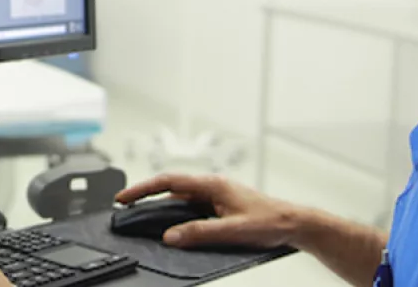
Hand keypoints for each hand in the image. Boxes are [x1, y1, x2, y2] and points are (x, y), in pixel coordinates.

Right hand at [115, 173, 304, 249]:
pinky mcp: (219, 206)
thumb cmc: (271, 222)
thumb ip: (200, 233)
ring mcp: (215, 195)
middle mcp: (211, 186)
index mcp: (212, 184)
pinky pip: (190, 208)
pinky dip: (174, 214)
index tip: (124, 198)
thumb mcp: (233, 230)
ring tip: (140, 216)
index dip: (143, 189)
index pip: (168, 181)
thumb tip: (171, 237)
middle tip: (124, 206)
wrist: (294, 224)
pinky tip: (170, 226)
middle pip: (170, 187)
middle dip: (145, 195)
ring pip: (179, 198)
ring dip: (159, 205)